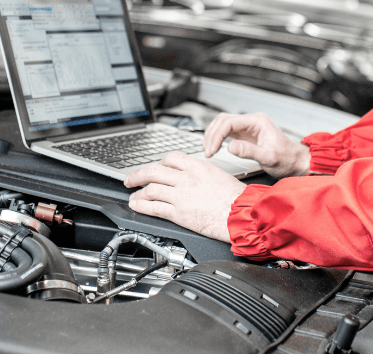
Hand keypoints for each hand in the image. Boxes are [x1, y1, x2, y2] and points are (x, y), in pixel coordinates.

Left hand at [124, 152, 245, 242]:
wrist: (242, 214)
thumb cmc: (236, 198)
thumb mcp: (218, 175)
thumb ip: (200, 174)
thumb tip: (189, 176)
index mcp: (197, 166)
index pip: (170, 158)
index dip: (159, 163)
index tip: (155, 168)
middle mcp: (186, 178)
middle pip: (153, 171)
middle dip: (138, 175)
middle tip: (130, 179)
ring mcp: (181, 195)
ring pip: (151, 189)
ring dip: (138, 192)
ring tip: (133, 195)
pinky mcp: (179, 213)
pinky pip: (154, 207)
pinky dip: (142, 206)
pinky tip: (137, 206)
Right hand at [203, 112, 309, 178]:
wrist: (295, 162)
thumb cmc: (286, 159)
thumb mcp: (269, 158)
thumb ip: (249, 151)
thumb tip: (230, 146)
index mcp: (257, 121)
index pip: (229, 122)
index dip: (217, 136)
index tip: (212, 150)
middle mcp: (252, 121)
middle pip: (223, 120)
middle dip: (212, 135)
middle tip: (208, 151)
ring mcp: (248, 127)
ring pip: (223, 124)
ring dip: (213, 135)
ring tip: (209, 150)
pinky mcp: (246, 135)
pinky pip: (227, 132)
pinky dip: (218, 138)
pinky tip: (215, 147)